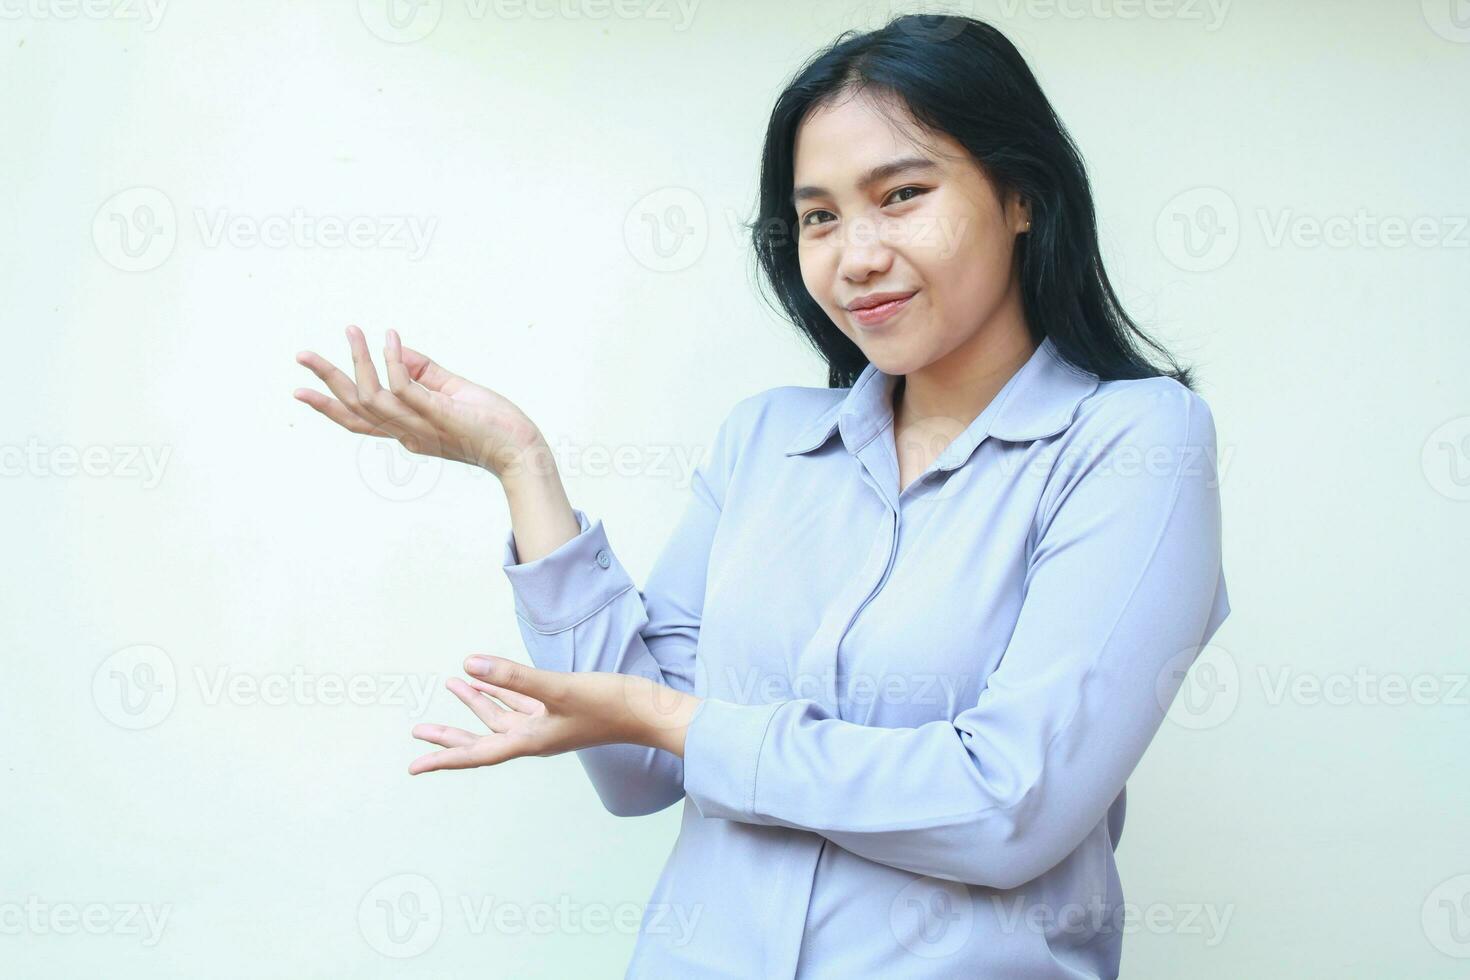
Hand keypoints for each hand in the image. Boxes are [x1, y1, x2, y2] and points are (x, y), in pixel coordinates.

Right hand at [293, 325, 549, 478]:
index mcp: (406, 430)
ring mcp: (421, 426)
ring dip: (359, 361)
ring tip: (352, 330)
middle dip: (326, 382)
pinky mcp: (439, 415)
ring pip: (373, 396)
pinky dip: (394, 362)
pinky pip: (405, 388)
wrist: (521, 448)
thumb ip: (424, 371)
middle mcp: (407, 432)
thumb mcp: (452, 391)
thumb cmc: (491, 421)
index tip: (300, 391)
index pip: (359, 420)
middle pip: (355, 409)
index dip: (329, 405)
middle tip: (301, 355)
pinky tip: (391, 338)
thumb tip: (395, 346)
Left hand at [407, 656, 701, 774]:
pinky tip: (491, 677)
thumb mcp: (557, 688)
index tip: (414, 768)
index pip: (476, 754)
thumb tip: (468, 664)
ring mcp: (547, 724)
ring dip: (476, 703)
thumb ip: (513, 677)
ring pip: (500, 717)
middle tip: (418, 731)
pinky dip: (503, 693)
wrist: (648, 711)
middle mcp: (533, 737)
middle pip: (481, 739)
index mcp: (529, 741)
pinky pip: (520, 704)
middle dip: (450, 734)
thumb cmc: (609, 704)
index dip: (443, 759)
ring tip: (452, 685)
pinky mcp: (559, 710)